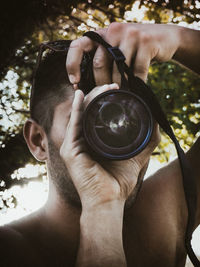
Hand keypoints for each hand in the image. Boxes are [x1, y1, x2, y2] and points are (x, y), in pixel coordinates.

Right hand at [60, 84, 159, 209]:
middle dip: (99, 95)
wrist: (109, 200)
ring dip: (90, 98)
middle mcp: (83, 141)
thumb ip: (146, 140)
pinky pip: (72, 125)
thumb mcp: (136, 155)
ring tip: (103, 87)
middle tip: (113, 84)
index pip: (97, 114)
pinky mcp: (69, 150)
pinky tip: (80, 96)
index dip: (106, 99)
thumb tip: (156, 123)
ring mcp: (74, 145)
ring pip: (80, 114)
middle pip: (88, 111)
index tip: (118, 88)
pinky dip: (75, 109)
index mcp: (95, 141)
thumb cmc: (119, 181)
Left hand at [66, 23, 181, 84]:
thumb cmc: (136, 50)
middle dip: (101, 83)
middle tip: (106, 95)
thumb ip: (103, 59)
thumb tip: (84, 85)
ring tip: (121, 93)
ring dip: (120, 85)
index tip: (75, 83)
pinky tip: (138, 86)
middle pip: (99, 64)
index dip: (72, 64)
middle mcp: (113, 31)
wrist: (166, 38)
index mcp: (102, 34)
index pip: (78, 46)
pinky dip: (137, 82)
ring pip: (118, 69)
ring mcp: (130, 34)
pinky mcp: (146, 42)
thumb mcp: (117, 50)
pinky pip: (137, 71)